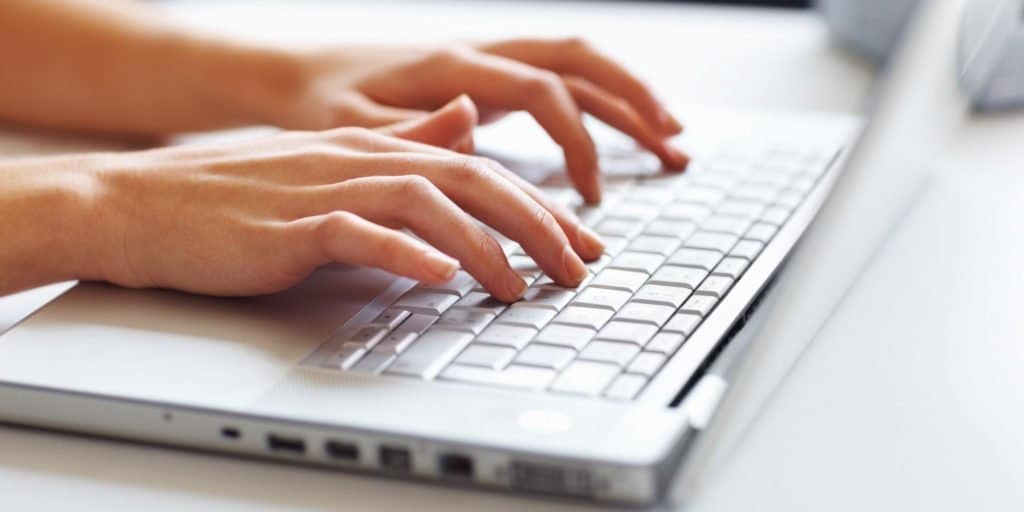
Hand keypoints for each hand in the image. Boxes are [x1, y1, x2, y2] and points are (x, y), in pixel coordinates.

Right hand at [66, 97, 602, 301]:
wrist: (144, 202)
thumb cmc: (241, 194)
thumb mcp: (333, 165)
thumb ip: (404, 146)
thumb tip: (465, 129)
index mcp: (377, 150)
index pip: (480, 171)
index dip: (539, 206)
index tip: (579, 243)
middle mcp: (361, 162)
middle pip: (471, 181)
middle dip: (536, 224)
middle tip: (578, 268)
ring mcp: (326, 193)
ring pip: (426, 204)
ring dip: (484, 246)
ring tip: (521, 286)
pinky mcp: (290, 229)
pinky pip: (357, 234)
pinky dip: (403, 253)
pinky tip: (440, 277)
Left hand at [259, 39, 688, 202]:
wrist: (294, 73)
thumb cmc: (320, 104)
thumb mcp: (353, 126)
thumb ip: (415, 130)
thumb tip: (473, 129)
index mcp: (451, 66)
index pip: (540, 90)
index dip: (576, 140)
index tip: (591, 196)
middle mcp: (478, 54)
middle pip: (577, 59)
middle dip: (632, 98)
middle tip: (675, 141)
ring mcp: (485, 61)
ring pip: (575, 64)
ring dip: (626, 96)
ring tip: (671, 137)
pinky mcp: (484, 77)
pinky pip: (556, 79)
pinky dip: (595, 103)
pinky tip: (617, 133)